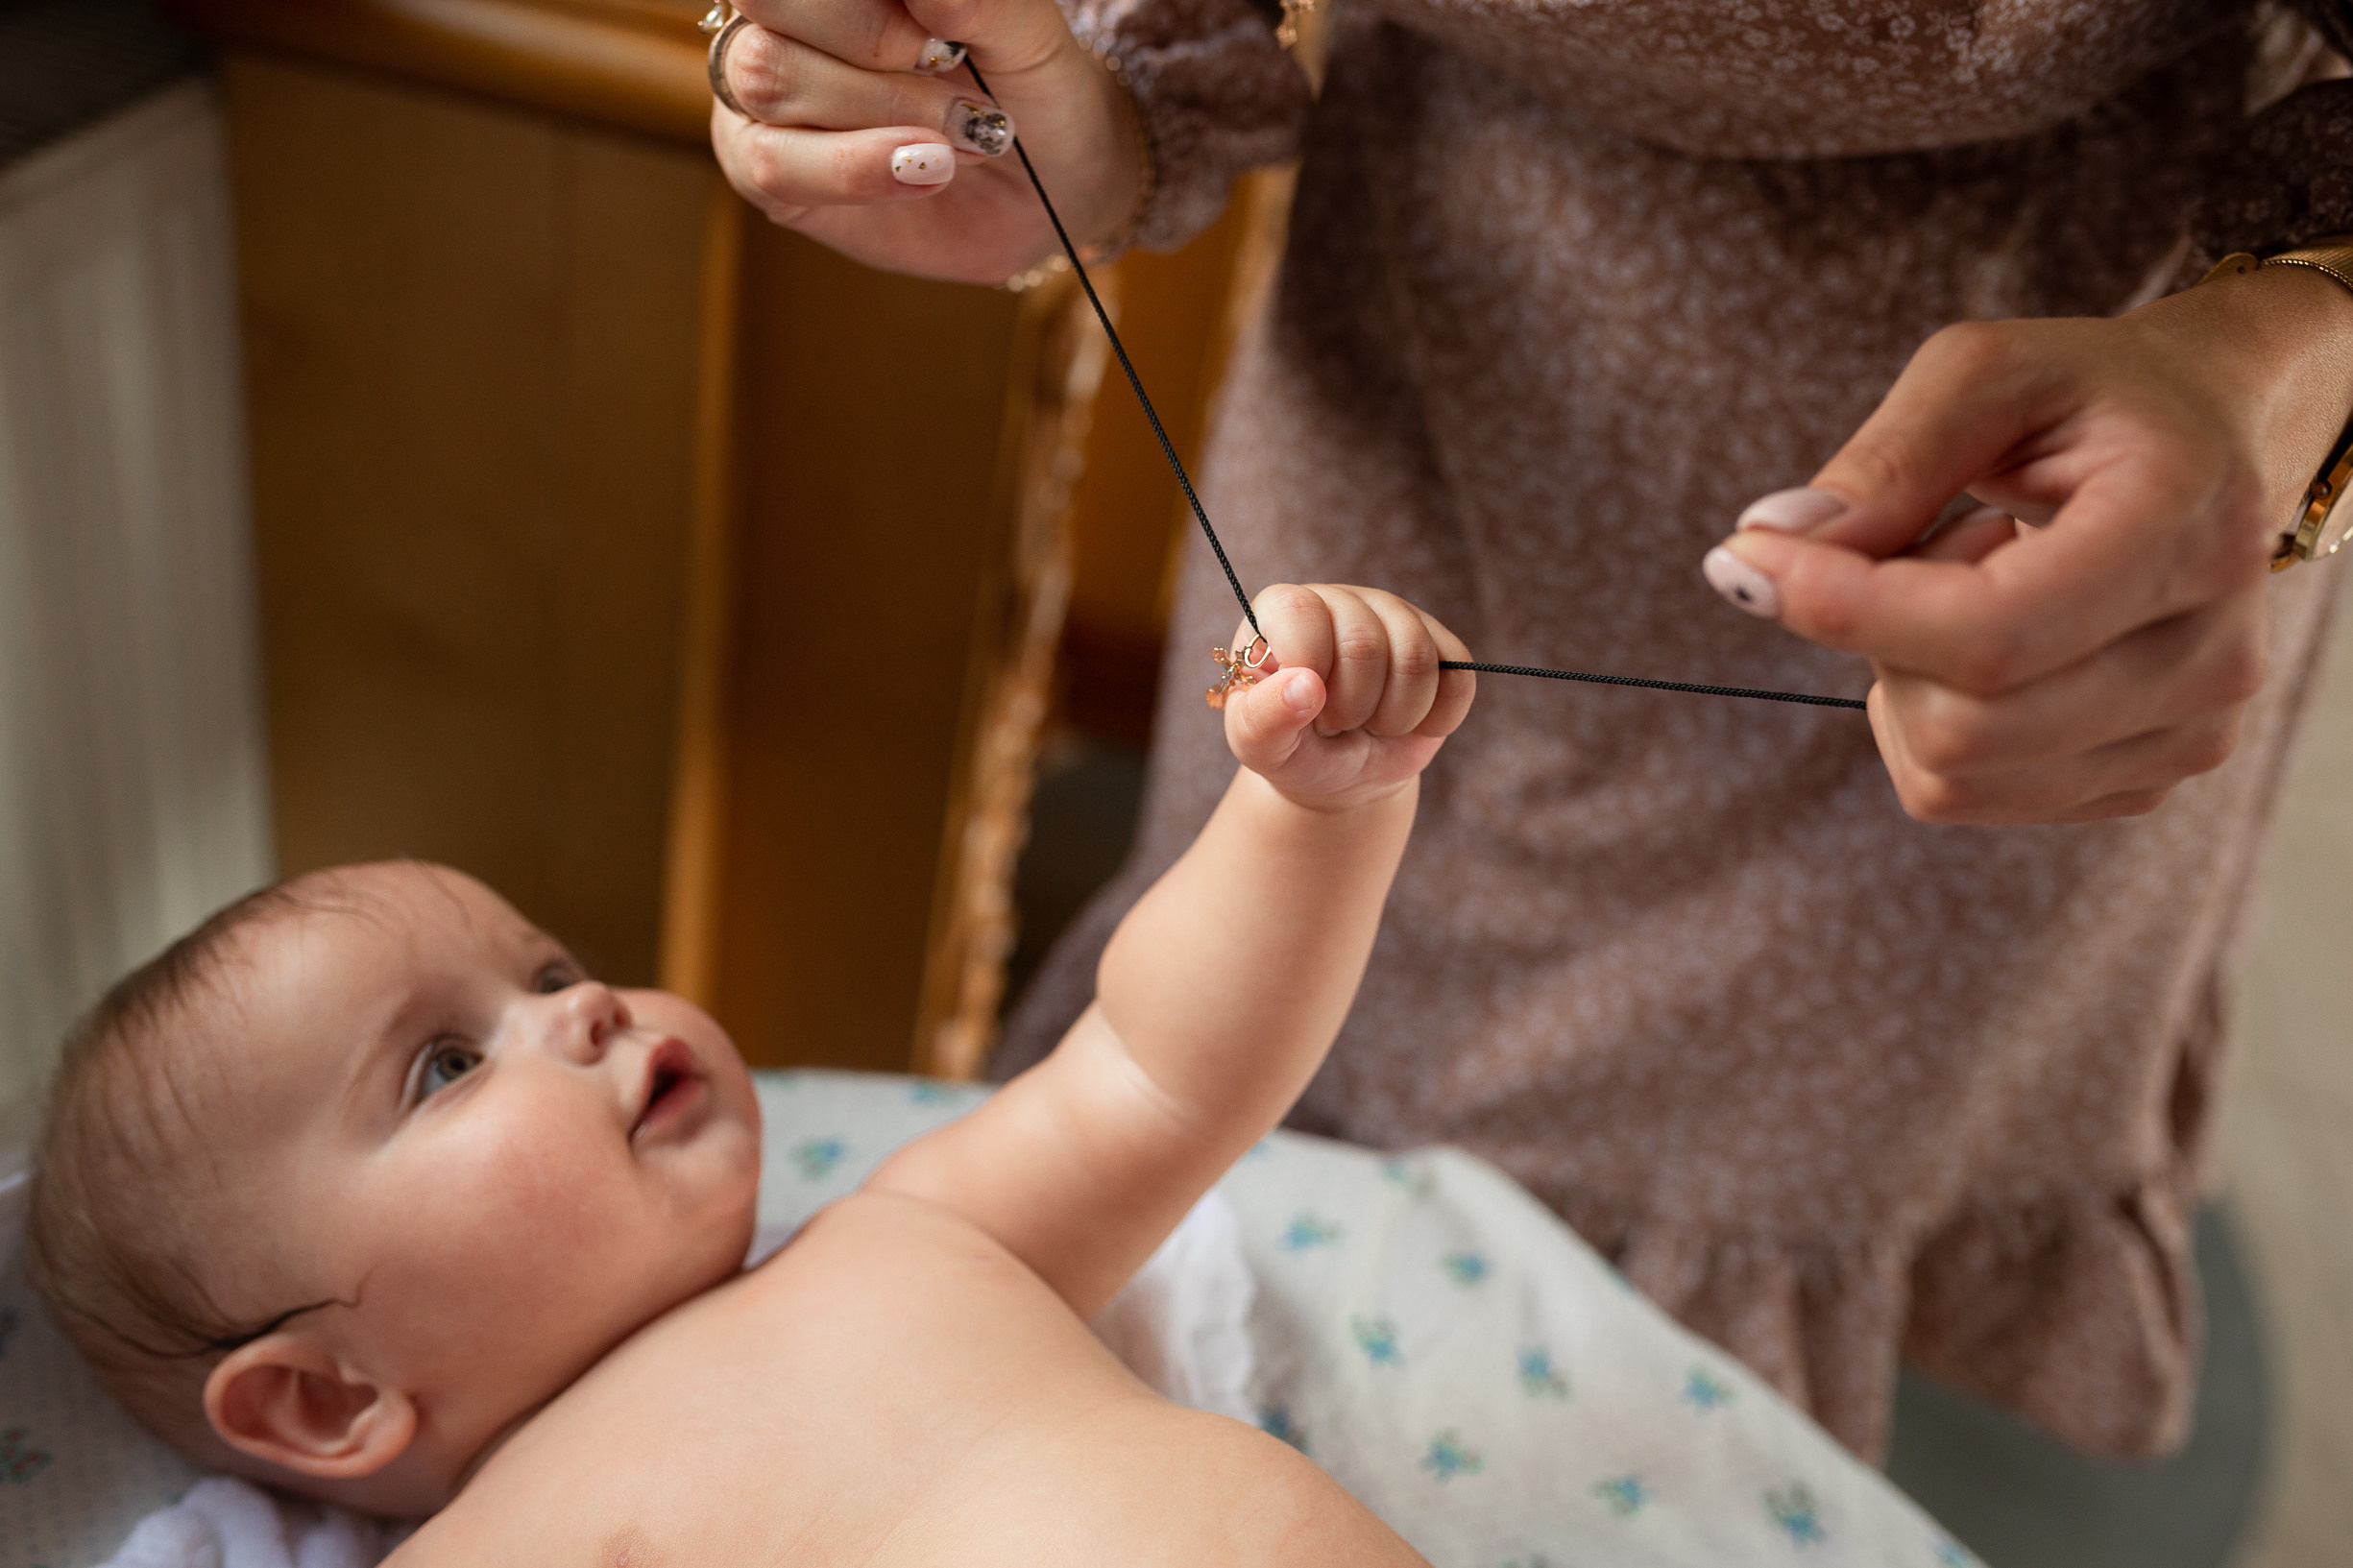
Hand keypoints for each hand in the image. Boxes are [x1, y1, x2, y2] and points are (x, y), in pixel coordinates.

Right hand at [709, 0, 1143, 283]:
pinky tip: (923, 172)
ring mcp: (769, 93)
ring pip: (766, 78)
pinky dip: (852, 168)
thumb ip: (978, 0)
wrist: (1049, 187)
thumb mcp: (1027, 36)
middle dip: (871, 45)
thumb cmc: (1030, 92)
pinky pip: (769, 163)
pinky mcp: (771, 170)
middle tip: (957, 81)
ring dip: (876, 110)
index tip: (945, 37)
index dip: (865, 4)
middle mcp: (788, 18)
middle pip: (766, 2)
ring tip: (960, 139)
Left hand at [1223, 584, 1476, 811]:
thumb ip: (1263, 718)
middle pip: (1365, 643)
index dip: (1309, 673)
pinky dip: (1435, 719)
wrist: (1341, 774)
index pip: (1301, 613)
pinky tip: (1408, 724)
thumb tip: (1305, 685)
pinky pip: (1459, 675)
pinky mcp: (1442, 645)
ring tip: (1370, 724)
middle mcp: (1341, 599)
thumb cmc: (1291, 749)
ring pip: (1417, 657)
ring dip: (1395, 716)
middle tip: (1338, 723)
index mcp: (1283, 609)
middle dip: (1353, 707)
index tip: (1304, 706)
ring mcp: (1396, 616)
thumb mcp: (1259, 745)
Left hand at [1702, 264, 2352, 823]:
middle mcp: (2211, 657)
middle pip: (1961, 726)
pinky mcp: (2139, 783)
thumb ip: (1886, 459)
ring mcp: (2187, 736)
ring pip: (1950, 772)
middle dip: (1883, 637)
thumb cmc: (2088, 397)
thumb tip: (1767, 548)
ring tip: (1973, 577)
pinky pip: (1962, 793)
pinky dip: (1933, 715)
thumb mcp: (1986, 372)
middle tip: (1923, 539)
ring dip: (1907, 677)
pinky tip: (1992, 635)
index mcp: (2187, 534)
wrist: (2208, 444)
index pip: (1994, 635)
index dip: (1849, 609)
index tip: (1749, 558)